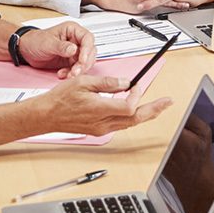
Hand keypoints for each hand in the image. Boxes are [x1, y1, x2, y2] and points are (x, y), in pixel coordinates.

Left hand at [16, 22, 96, 78]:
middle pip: (90, 52)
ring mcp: (75, 51)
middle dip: (83, 63)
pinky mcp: (71, 61)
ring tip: (68, 75)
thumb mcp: (47, 43)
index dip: (87, 50)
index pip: (87, 38)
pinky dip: (72, 73)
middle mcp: (76, 40)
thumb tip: (74, 49)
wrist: (26, 50)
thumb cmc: (35, 41)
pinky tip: (62, 74)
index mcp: (72, 30)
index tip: (82, 60)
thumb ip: (61, 46)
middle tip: (75, 72)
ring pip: (85, 62)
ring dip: (79, 70)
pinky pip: (78, 68)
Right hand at [30, 75, 173, 136]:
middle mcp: (102, 123)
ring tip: (158, 106)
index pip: (129, 107)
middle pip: (136, 119)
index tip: (135, 85)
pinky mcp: (98, 131)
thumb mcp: (83, 82)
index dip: (136, 96)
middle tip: (167, 102)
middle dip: (154, 110)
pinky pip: (120, 125)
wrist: (46, 116)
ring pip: (130, 124)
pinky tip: (135, 110)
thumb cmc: (60, 99)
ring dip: (144, 114)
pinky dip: (131, 117)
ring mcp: (101, 129)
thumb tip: (126, 83)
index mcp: (99, 109)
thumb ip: (107, 83)